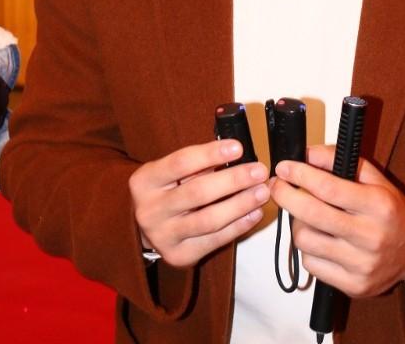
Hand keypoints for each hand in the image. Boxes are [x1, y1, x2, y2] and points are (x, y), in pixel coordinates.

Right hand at [128, 139, 269, 267]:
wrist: (143, 229)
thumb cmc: (166, 190)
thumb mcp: (170, 172)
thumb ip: (197, 164)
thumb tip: (236, 153)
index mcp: (145, 181)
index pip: (181, 163)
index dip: (211, 154)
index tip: (239, 148)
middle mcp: (149, 210)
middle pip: (197, 192)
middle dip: (233, 180)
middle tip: (259, 171)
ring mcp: (163, 236)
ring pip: (208, 220)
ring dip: (240, 204)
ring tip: (262, 192)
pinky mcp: (178, 256)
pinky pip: (214, 241)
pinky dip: (238, 226)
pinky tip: (254, 213)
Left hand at [269, 144, 404, 297]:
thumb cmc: (390, 210)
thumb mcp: (375, 178)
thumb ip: (341, 160)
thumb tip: (306, 154)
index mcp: (378, 205)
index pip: (329, 188)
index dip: (300, 175)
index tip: (284, 167)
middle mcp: (371, 236)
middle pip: (312, 215)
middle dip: (285, 195)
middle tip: (277, 185)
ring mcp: (362, 265)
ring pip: (305, 241)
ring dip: (297, 223)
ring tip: (304, 214)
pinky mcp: (353, 286)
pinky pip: (311, 265)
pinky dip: (307, 248)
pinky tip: (317, 237)